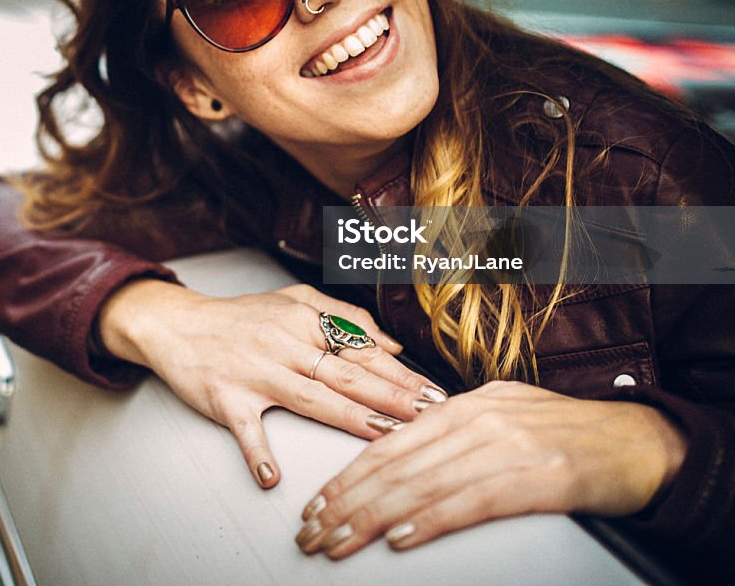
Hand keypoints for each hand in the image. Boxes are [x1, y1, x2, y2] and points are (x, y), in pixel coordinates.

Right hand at [98, 280, 445, 486]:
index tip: (432, 392)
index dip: (400, 374)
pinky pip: (245, 429)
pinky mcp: (226, 399)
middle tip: (427, 415)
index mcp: (303, 320)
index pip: (361, 349)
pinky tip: (271, 476)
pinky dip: (257, 453)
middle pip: (346, 374)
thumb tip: (390, 345)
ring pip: (311, 398)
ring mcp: (255, 373)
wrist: (179, 325)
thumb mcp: (293, 299)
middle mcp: (283, 344)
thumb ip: (343, 316)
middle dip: (392, 396)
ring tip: (385, 436)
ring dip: (351, 418)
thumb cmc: (241, 317)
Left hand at [296, 380, 687, 558]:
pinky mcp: (532, 478)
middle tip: (312, 531)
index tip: (318, 503)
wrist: (635, 440)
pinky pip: (468, 501)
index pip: (390, 442)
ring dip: (371, 517)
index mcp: (464, 406)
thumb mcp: (503, 414)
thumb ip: (455, 429)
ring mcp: (502, 446)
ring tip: (338, 541)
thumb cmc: (567, 432)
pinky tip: (398, 536)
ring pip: (420, 485)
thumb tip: (407, 446)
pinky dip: (428, 520)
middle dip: (346, 501)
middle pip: (395, 465)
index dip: (348, 475)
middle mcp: (475, 421)